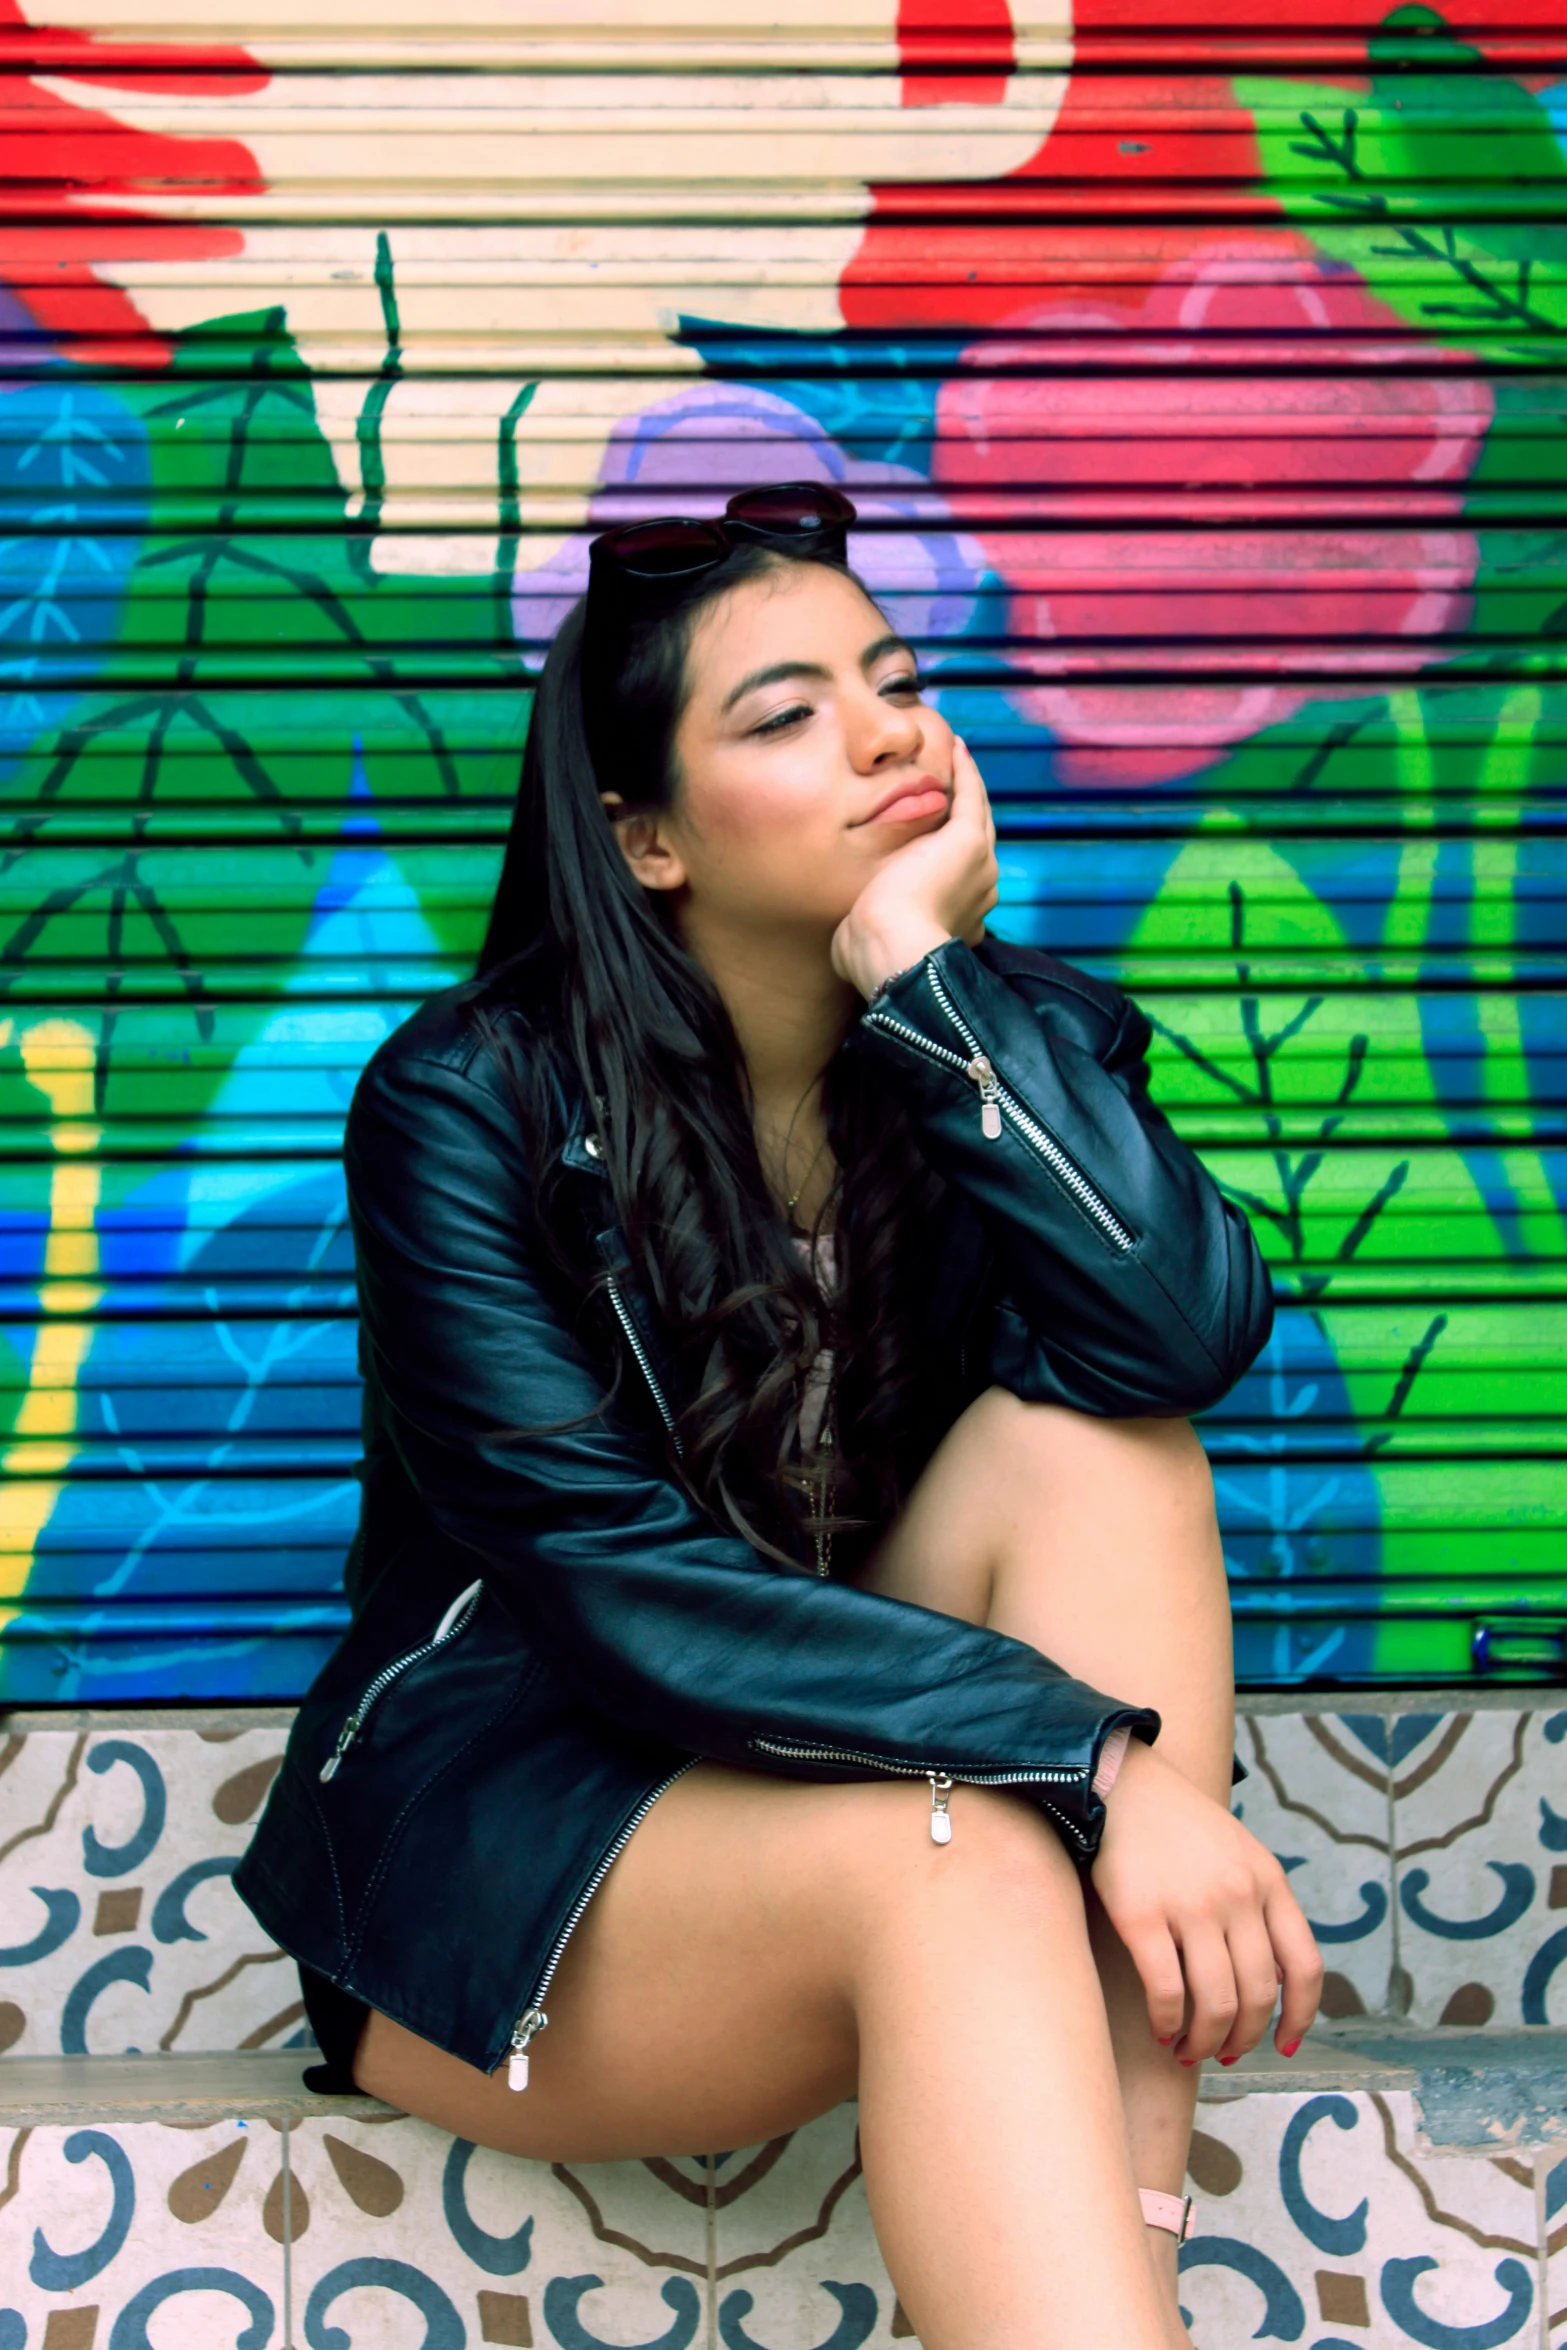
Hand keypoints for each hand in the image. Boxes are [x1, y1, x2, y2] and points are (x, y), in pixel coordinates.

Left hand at [832, 736, 999, 999]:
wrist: (891, 950)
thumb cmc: (872, 957)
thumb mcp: (870, 943)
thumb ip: (867, 933)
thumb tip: (845, 939)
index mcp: (963, 919)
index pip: (961, 880)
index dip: (948, 857)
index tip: (935, 839)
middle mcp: (981, 891)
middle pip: (976, 842)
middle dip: (966, 814)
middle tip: (955, 785)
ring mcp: (980, 864)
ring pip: (977, 816)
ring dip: (968, 786)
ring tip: (957, 758)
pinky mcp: (967, 840)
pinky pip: (970, 796)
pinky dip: (966, 772)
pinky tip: (956, 747)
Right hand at [1090, 1737, 1321, 2064]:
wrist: (1120, 1783)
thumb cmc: (1177, 1824)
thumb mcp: (1239, 1852)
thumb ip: (1260, 1905)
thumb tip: (1271, 1982)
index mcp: (1268, 1881)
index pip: (1305, 1967)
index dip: (1300, 2016)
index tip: (1286, 2045)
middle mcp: (1238, 1895)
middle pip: (1258, 1994)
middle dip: (1244, 2038)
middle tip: (1225, 2053)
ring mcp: (1191, 1906)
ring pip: (1216, 2003)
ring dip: (1207, 2041)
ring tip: (1190, 2049)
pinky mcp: (1142, 1916)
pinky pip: (1167, 1992)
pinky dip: (1168, 2023)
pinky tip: (1162, 2030)